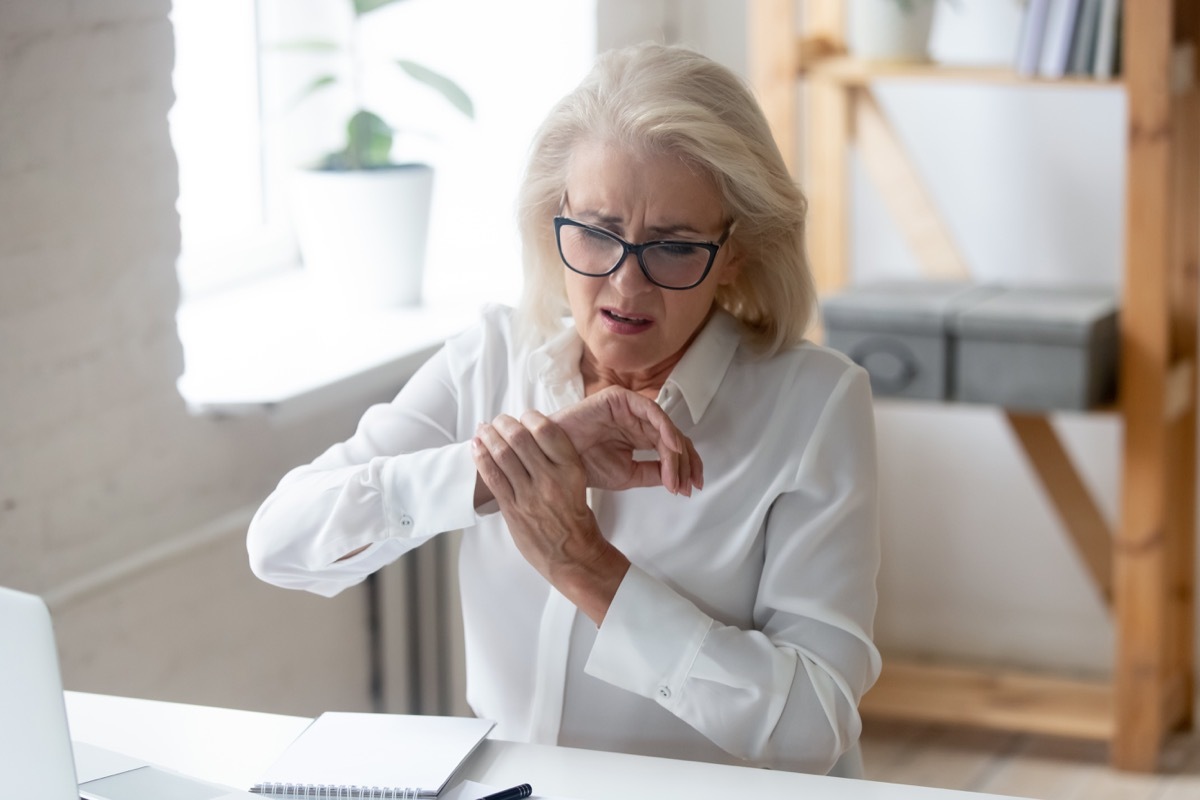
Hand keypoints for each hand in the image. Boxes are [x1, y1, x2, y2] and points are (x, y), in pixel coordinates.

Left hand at [472, 411, 628, 622]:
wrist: (574, 556)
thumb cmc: (576, 520)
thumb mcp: (577, 483)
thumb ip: (557, 462)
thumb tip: (532, 439)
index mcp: (571, 469)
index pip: (547, 430)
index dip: (531, 417)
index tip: (524, 415)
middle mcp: (550, 478)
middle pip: (520, 438)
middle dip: (505, 423)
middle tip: (499, 420)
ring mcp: (530, 494)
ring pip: (503, 455)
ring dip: (489, 437)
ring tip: (484, 429)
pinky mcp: (513, 509)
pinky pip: (492, 477)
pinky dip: (481, 458)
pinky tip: (475, 447)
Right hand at [550, 386, 703, 495]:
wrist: (555, 463)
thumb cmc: (584, 465)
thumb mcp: (628, 475)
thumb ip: (653, 472)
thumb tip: (678, 479)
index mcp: (638, 435)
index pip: (670, 447)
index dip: (684, 467)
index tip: (690, 487)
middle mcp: (637, 420)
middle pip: (673, 437)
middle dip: (685, 463)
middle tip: (688, 484)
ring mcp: (629, 408)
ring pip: (665, 427)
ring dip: (676, 452)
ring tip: (678, 475)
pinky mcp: (619, 398)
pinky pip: (651, 411)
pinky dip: (665, 428)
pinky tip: (671, 448)